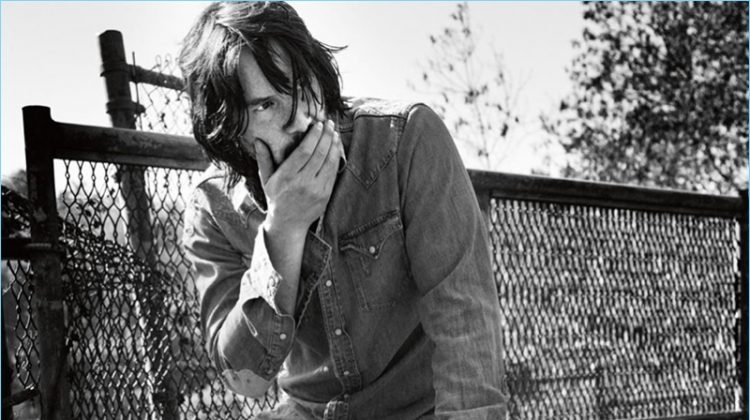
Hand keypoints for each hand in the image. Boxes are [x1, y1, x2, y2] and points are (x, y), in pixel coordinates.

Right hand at [255, 119, 341, 236]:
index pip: (303, 152)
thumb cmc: (276, 199)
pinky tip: (336, 147)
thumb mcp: (266, 180)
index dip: (313, 136)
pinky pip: (334, 172)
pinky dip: (337, 158)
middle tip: (329, 123)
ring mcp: (316, 190)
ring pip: (329, 162)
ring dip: (334, 145)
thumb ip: (263, 159)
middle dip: (326, 136)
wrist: (288, 224)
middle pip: (318, 154)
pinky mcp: (325, 195)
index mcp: (286, 177)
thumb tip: (258, 140)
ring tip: (335, 132)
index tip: (318, 124)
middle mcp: (302, 183)